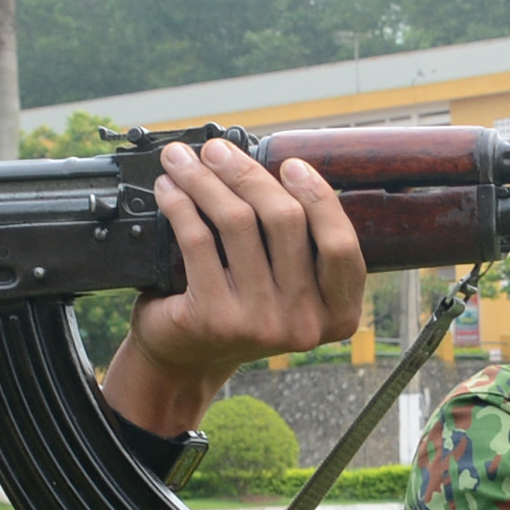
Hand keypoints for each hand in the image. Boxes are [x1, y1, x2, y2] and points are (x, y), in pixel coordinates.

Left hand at [100, 139, 368, 437]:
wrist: (187, 358)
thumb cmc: (238, 308)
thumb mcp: (284, 284)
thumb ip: (295, 243)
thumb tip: (271, 167)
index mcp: (336, 313)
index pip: (340, 244)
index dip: (319, 197)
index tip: (291, 164)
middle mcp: (304, 323)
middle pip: (286, 222)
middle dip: (248, 174)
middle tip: (218, 151)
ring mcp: (260, 323)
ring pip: (238, 223)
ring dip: (206, 180)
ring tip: (184, 161)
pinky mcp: (214, 318)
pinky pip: (198, 241)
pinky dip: (180, 205)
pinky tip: (169, 189)